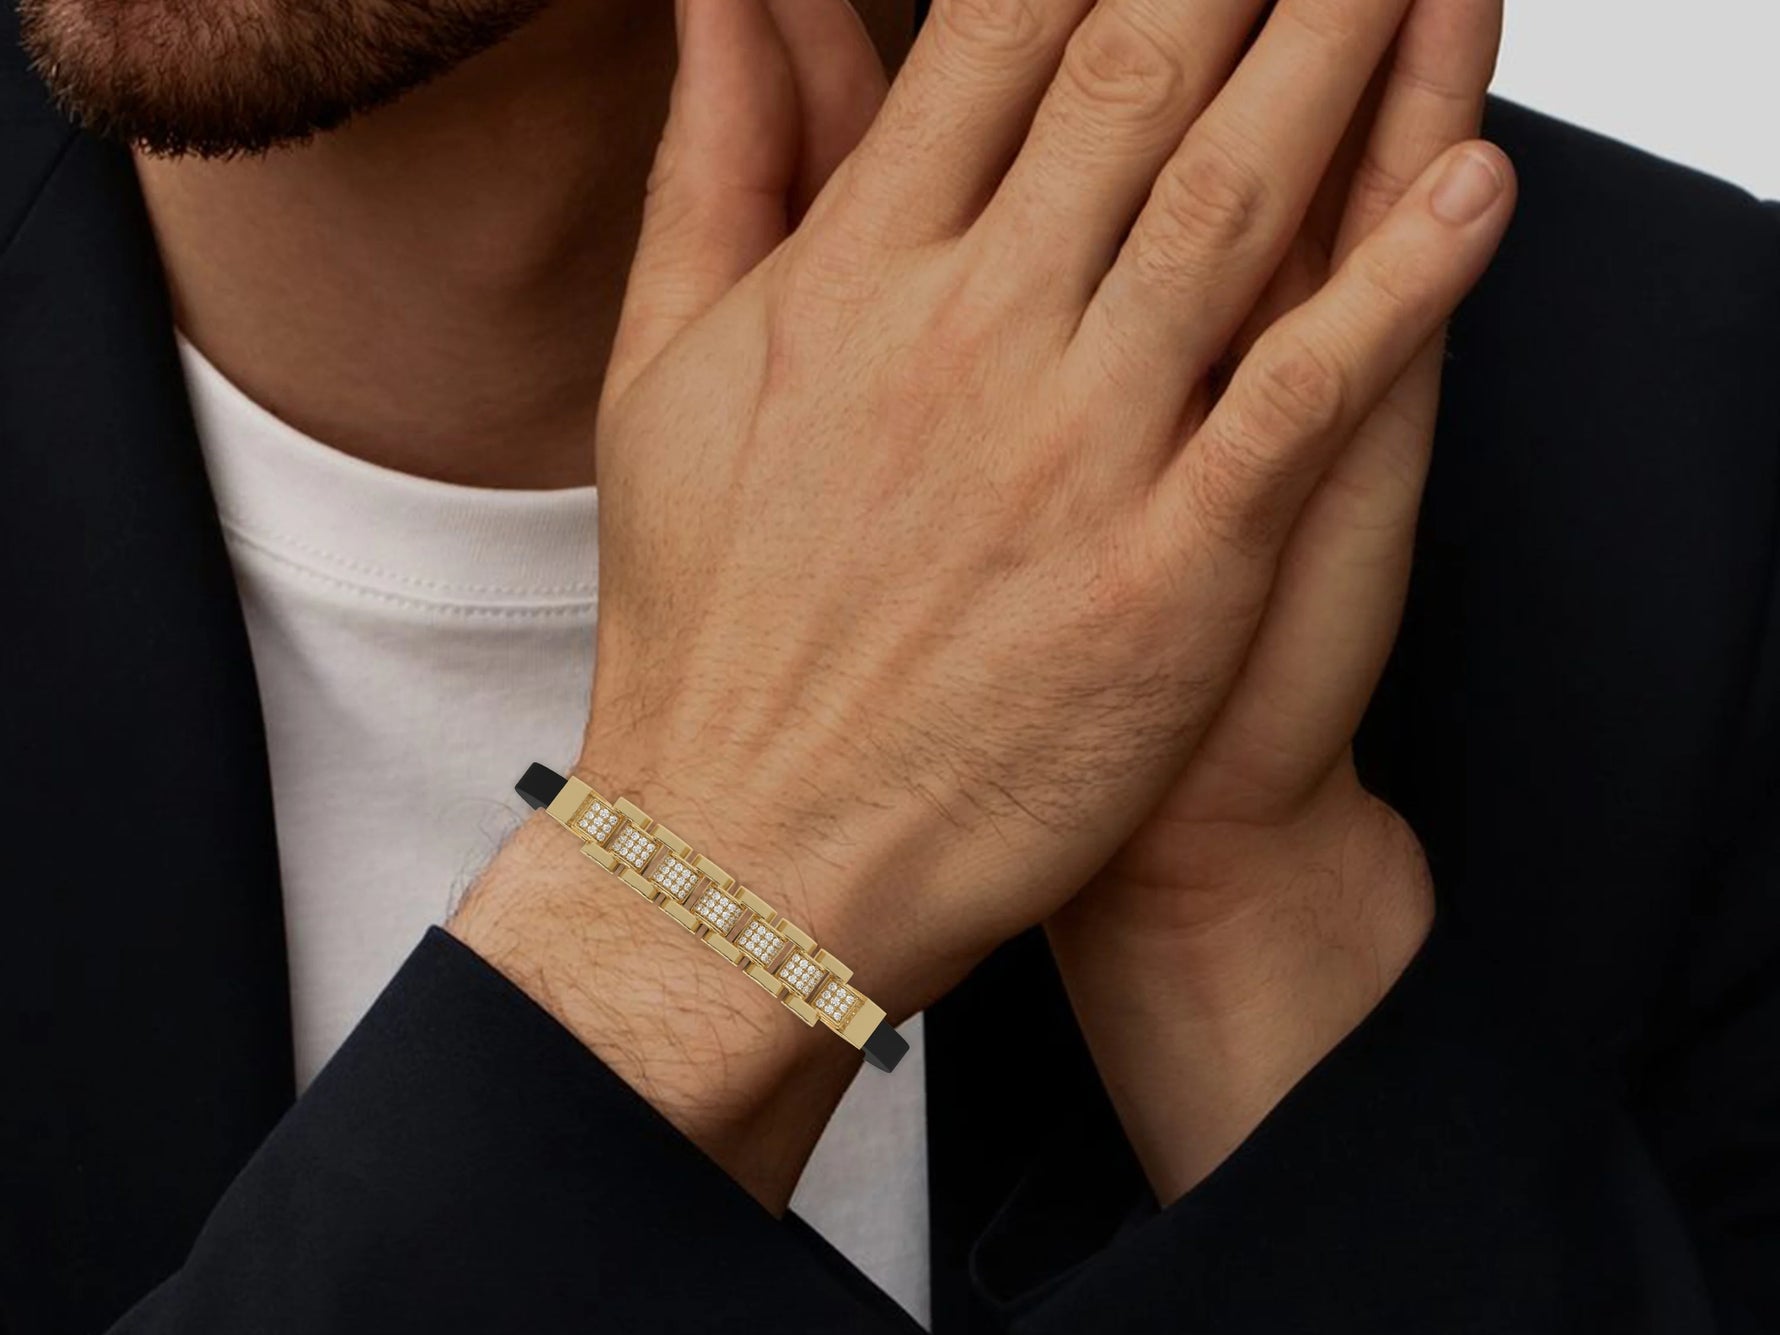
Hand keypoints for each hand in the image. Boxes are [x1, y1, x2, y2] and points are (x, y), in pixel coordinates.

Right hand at [453, 0, 1514, 1206]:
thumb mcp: (666, 370)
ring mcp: (1074, 451)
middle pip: (1140, 83)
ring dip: (1343, 57)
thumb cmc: (705, 624)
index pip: (999, 37)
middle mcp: (967, 334)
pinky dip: (1401, 279)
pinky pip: (1305, 391)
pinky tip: (1475, 183)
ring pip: (1240, 203)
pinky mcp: (1166, 572)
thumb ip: (719, 165)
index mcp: (850, 276)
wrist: (748, 850)